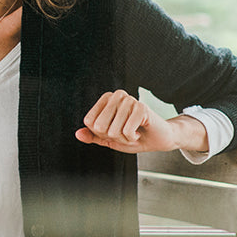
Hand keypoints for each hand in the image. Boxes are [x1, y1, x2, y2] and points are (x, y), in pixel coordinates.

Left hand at [75, 90, 204, 153]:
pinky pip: (126, 131)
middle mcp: (116, 96)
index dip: (101, 134)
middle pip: (99, 126)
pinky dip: (133, 138)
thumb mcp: (109, 139)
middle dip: (113, 137)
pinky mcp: (141, 107)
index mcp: (105, 100)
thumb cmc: (134, 136)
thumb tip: (78, 134)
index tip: (114, 131)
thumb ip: (93, 136)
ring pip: (113, 130)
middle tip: (125, 133)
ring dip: (124, 138)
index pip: (89, 122)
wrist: (159, 139)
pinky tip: (140, 132)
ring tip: (134, 132)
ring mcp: (129, 100)